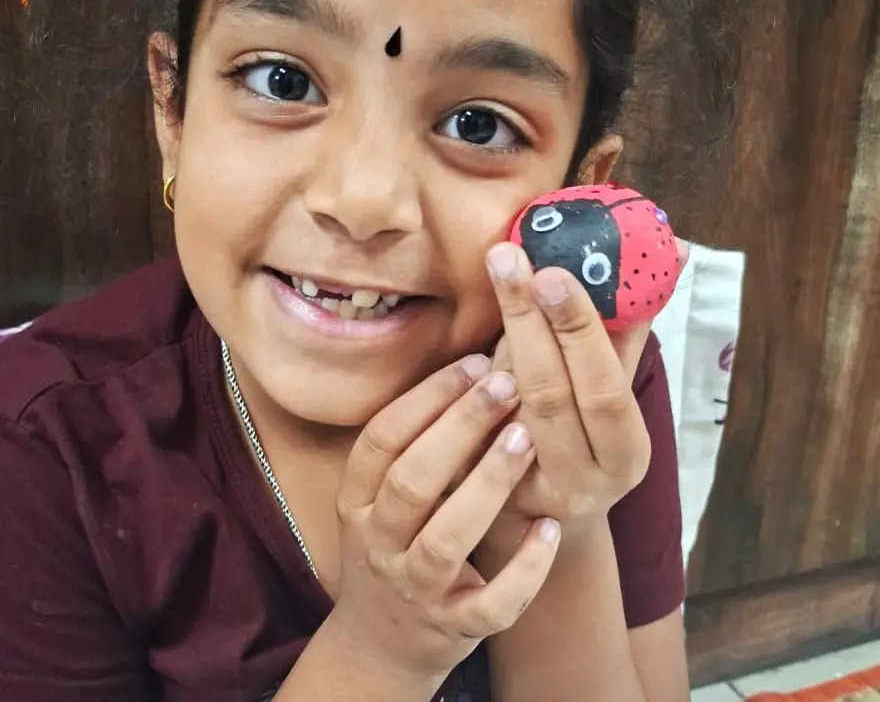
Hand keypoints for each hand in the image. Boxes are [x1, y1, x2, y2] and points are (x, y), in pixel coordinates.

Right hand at [330, 354, 562, 682]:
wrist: (382, 643)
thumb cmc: (394, 543)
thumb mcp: (380, 497)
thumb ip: (415, 442)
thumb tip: (474, 365)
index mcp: (359, 500)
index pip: (382, 439)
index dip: (426, 397)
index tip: (473, 362)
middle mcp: (380, 542)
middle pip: (412, 481)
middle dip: (460, 427)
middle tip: (505, 383)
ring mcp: (416, 588)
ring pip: (448, 539)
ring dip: (487, 485)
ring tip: (525, 438)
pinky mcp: (454, 627)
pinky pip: (491, 604)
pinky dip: (522, 570)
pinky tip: (550, 528)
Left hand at [482, 240, 684, 534]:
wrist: (540, 510)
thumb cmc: (585, 430)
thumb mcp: (614, 387)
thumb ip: (632, 325)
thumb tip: (677, 249)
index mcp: (626, 455)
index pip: (604, 388)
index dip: (578, 331)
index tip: (552, 273)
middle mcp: (579, 483)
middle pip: (548, 393)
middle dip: (525, 317)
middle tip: (507, 256)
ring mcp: (522, 493)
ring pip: (503, 406)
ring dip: (495, 340)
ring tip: (495, 278)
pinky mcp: (475, 492)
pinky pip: (465, 423)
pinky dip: (466, 374)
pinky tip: (465, 331)